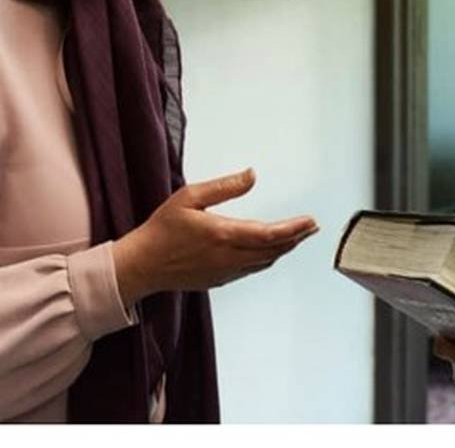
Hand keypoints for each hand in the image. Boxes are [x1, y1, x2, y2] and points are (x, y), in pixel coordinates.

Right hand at [112, 168, 317, 306]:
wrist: (141, 265)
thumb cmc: (162, 230)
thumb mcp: (190, 197)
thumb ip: (224, 187)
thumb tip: (252, 175)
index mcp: (223, 234)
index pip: (270, 234)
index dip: (295, 228)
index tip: (310, 221)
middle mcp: (229, 257)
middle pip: (274, 249)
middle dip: (296, 238)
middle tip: (312, 228)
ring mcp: (225, 271)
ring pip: (265, 261)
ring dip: (283, 249)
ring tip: (297, 237)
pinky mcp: (219, 280)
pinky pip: (251, 269)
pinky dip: (266, 259)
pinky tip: (269, 252)